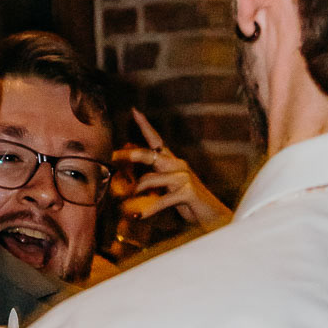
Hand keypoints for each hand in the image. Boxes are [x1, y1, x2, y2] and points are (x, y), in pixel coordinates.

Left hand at [112, 108, 231, 227]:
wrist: (214, 217)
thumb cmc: (188, 203)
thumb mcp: (168, 189)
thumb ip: (153, 180)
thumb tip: (131, 178)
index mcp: (173, 162)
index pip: (157, 141)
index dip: (145, 126)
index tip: (134, 111)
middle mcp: (179, 165)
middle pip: (150, 155)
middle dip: (130, 155)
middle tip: (113, 156)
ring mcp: (184, 177)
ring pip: (151, 179)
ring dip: (136, 191)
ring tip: (124, 205)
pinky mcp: (188, 191)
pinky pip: (162, 200)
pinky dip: (148, 209)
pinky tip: (139, 216)